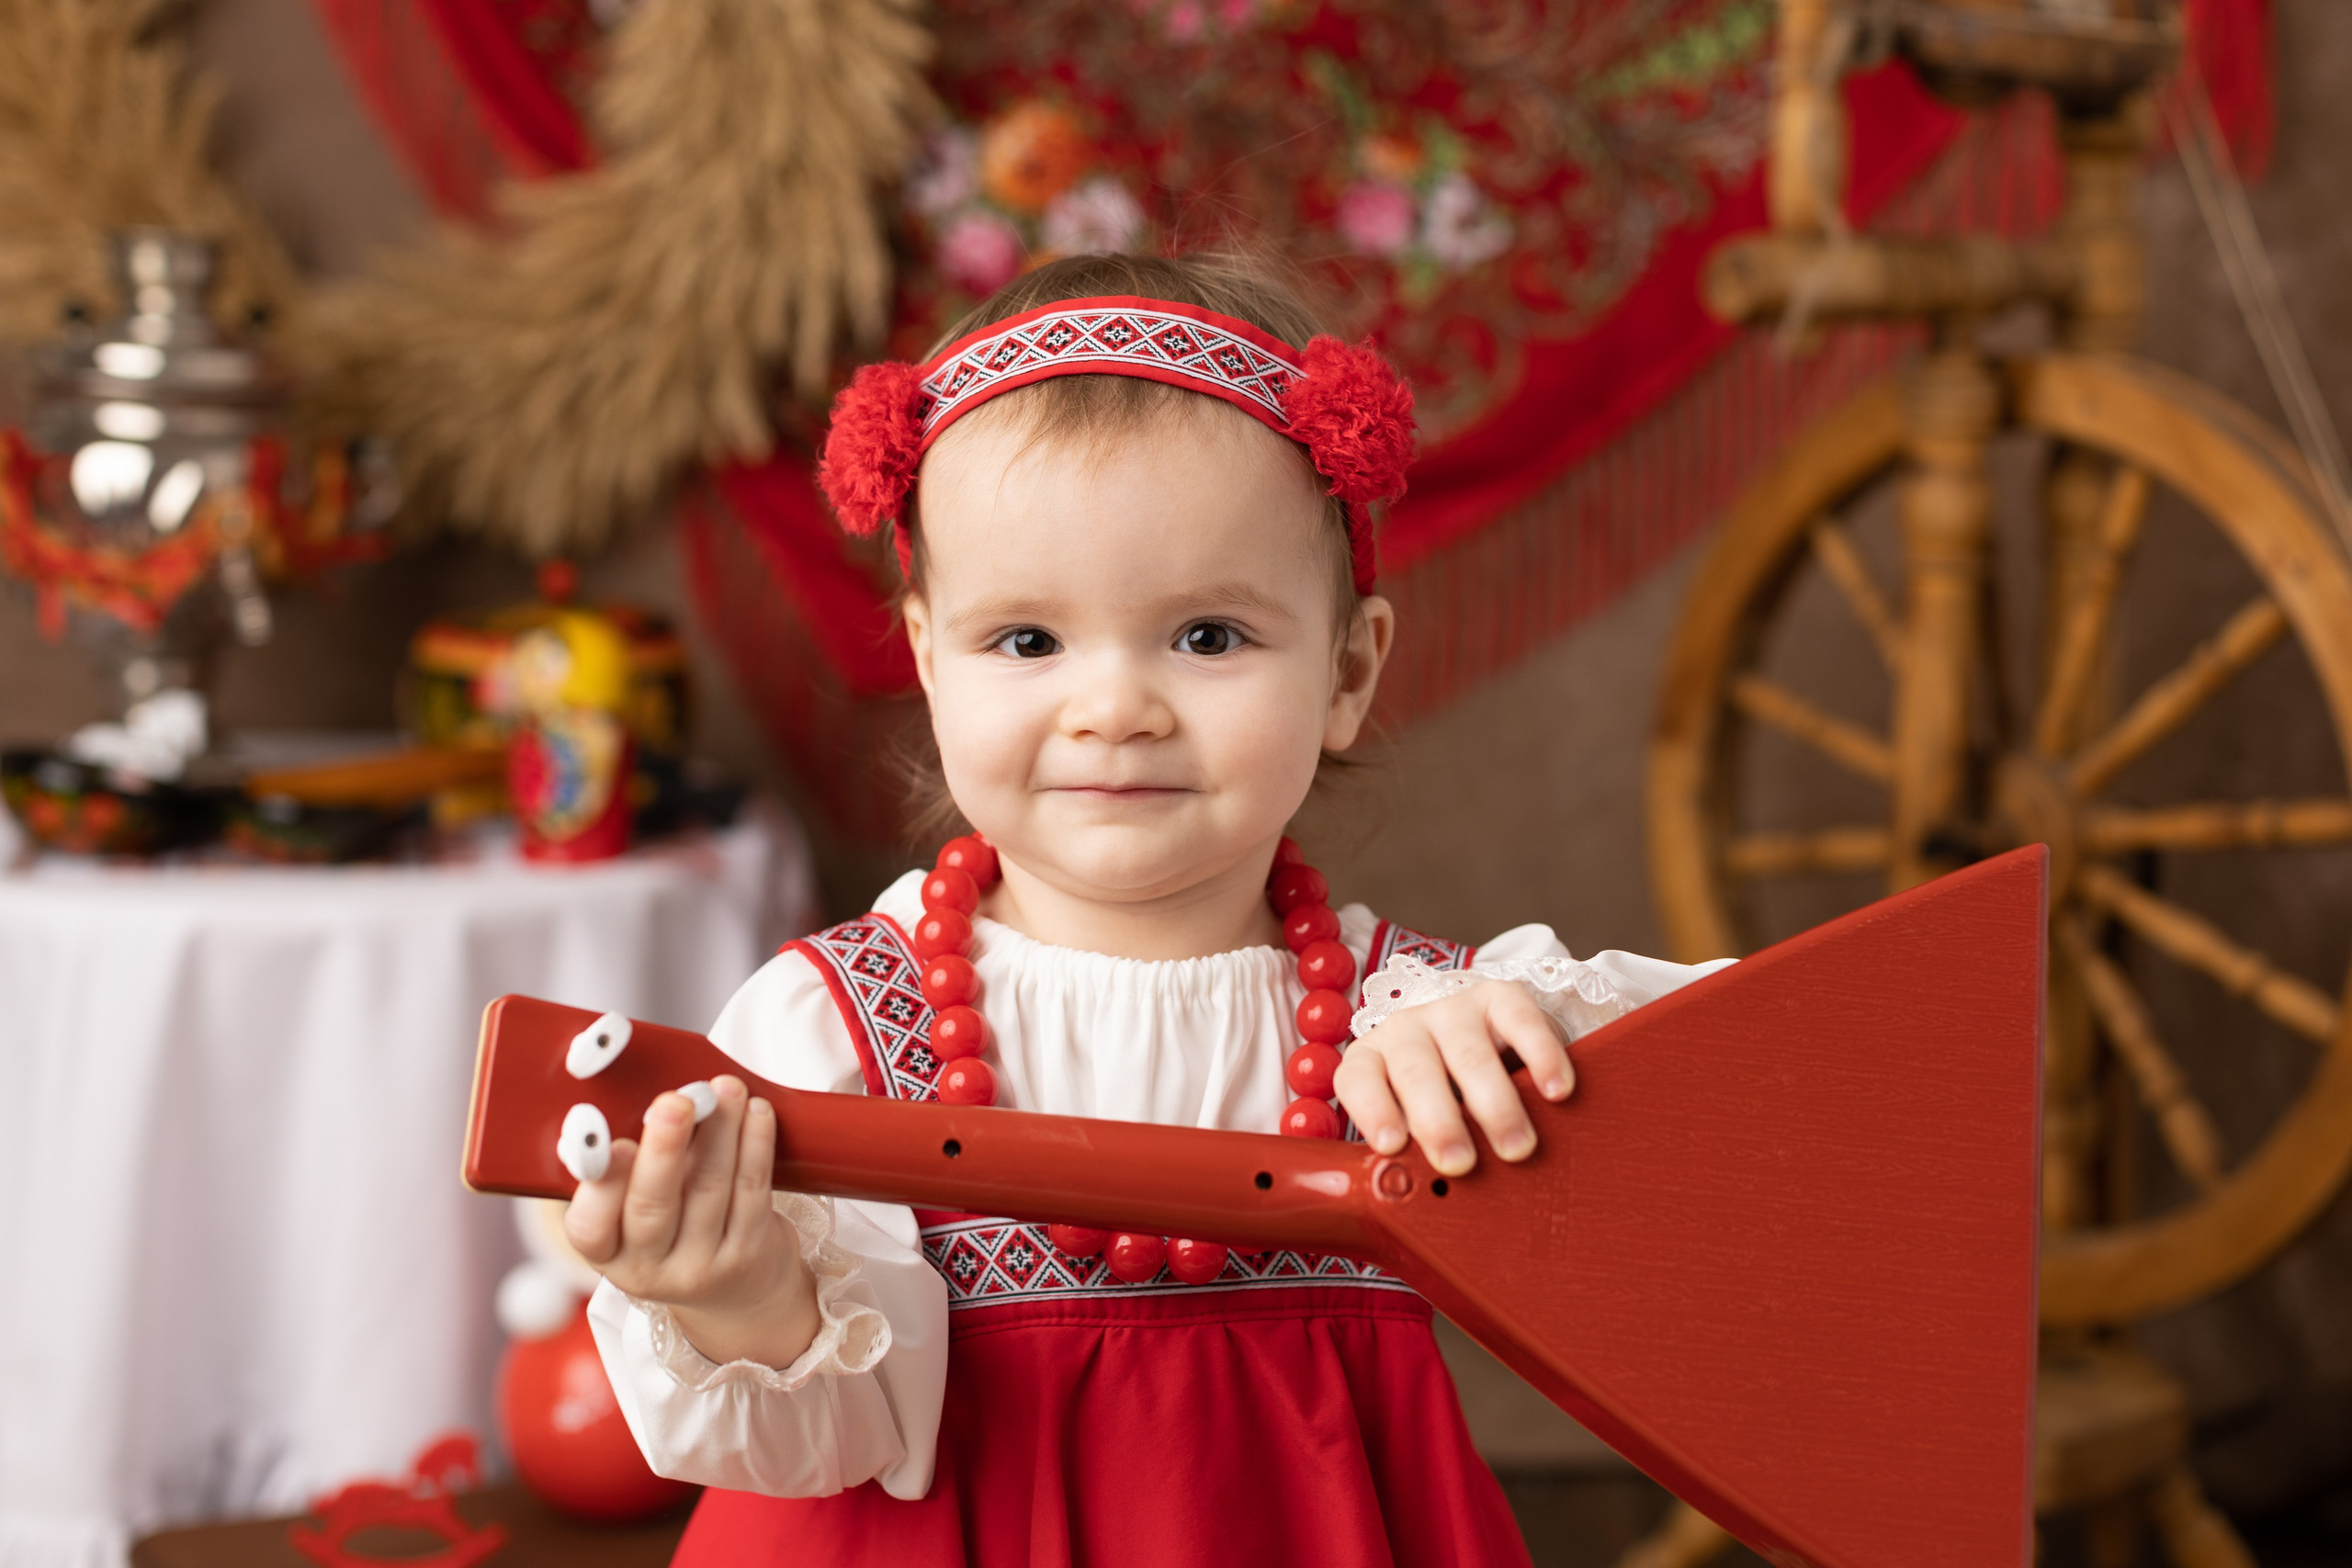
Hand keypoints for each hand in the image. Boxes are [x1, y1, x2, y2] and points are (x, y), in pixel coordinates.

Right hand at [563, 1075, 820, 1368]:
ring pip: (710, 1189)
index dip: (600, 1187)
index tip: (613, 1144)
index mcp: (608, 1254)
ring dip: (719, 1130)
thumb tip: (639, 1099)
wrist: (737, 1295)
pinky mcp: (750, 1252)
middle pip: (653, 1208)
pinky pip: (753, 1189)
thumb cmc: (675, 1230)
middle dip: (664, 1148)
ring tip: (724, 1088)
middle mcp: (650, 1269)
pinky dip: (755, 1144)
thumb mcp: (636, 1214)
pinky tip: (757, 1112)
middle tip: (675, 1101)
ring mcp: (703, 1266)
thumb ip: (631, 1167)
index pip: (590, 1228)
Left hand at [1334, 981, 1573, 1175]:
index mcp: (1374, 1061)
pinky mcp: (1501, 997)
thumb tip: (1422, 1205)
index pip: (1357, 1079)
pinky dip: (1541, 1057)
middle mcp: (1407, 1030)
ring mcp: (1454, 1010)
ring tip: (1516, 1147)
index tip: (1392, 1146)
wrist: (1494, 1046)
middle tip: (1460, 1163)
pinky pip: (1520, 1021)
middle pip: (1416, 1072)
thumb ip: (1415, 1154)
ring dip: (1494, 1104)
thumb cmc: (1449, 1104)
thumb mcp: (1420, 1126)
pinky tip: (1554, 1092)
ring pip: (1469, 1054)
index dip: (1372, 1111)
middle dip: (1438, 1121)